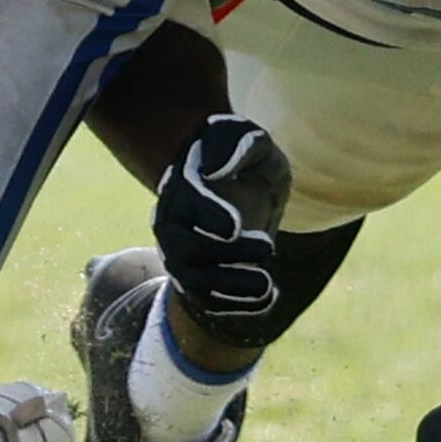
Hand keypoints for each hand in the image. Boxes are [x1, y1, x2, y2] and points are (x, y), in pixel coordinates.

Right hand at [155, 113, 296, 346]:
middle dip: (229, 254)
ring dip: (232, 289)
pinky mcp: (195, 276)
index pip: (188, 205)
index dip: (209, 217)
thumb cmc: (239, 151)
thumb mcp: (245, 135)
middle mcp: (172, 224)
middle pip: (188, 249)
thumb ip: (237, 146)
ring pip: (196, 282)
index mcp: (181, 186)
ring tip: (269, 287)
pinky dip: (234, 306)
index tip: (235, 227)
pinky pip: (207, 300)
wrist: (232, 174)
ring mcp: (180, 254)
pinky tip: (268, 299)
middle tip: (269, 248)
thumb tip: (215, 172)